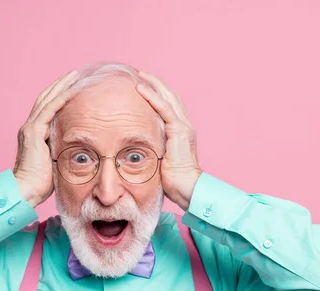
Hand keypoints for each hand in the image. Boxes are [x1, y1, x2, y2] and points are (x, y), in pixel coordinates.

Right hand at [14, 70, 78, 206]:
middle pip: (45, 99)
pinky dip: (60, 99)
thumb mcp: (56, 162)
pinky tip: (71, 91)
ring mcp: (30, 129)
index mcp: (34, 133)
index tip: (72, 87)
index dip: (58, 96)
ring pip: (47, 100)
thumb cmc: (41, 183)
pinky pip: (49, 110)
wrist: (26, 191)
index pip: (47, 108)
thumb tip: (80, 151)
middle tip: (75, 74)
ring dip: (61, 86)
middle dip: (60, 85)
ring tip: (74, 76)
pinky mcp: (33, 133)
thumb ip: (63, 151)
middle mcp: (30, 127)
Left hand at [136, 71, 201, 210]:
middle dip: (156, 84)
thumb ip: (151, 150)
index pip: (168, 106)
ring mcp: (183, 127)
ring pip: (168, 98)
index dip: (157, 94)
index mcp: (180, 131)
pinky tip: (141, 88)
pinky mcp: (179, 131)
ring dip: (153, 85)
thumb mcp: (159, 160)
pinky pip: (165, 108)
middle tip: (140, 73)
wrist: (187, 188)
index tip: (142, 85)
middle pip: (170, 96)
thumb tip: (132, 150)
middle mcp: (184, 125)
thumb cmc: (172, 181)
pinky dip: (153, 97)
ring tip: (139, 74)